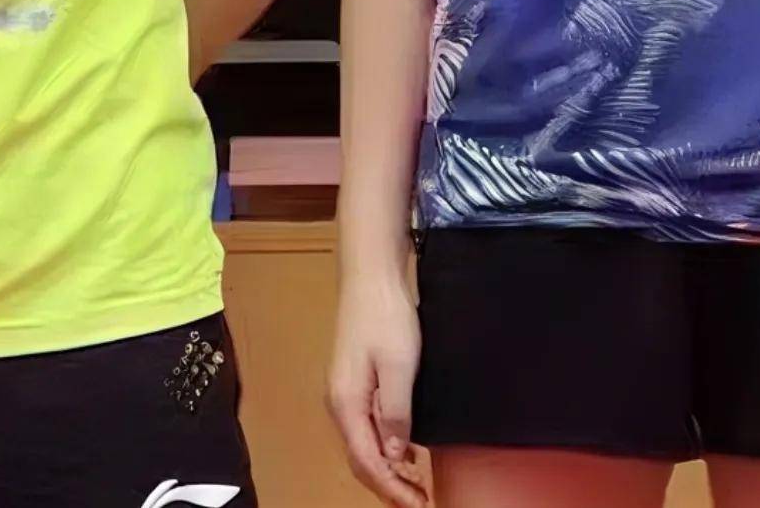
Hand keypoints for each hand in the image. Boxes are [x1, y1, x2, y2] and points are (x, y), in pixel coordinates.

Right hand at [327, 273, 427, 506]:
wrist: (370, 275)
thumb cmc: (386, 316)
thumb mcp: (399, 366)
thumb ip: (395, 413)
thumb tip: (394, 454)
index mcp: (346, 403)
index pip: (366, 461)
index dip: (391, 489)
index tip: (418, 505)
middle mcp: (340, 403)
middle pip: (360, 458)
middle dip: (388, 485)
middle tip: (419, 502)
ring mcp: (345, 391)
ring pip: (363, 443)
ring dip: (387, 468)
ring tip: (415, 485)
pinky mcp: (355, 380)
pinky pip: (367, 426)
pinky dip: (385, 446)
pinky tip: (405, 450)